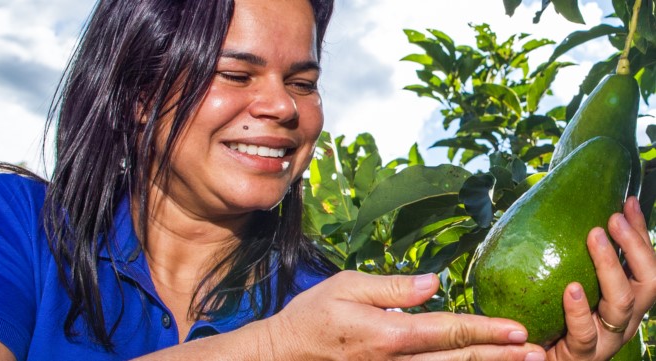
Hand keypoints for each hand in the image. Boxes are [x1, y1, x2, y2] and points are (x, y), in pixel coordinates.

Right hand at [265, 271, 545, 360]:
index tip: (518, 331)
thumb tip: (434, 282)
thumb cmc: (313, 315)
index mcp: (390, 334)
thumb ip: (394, 287)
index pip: (448, 332)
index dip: (485, 331)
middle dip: (499, 357)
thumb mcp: (347, 286)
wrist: (285, 353)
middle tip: (537, 353)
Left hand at [547, 196, 655, 359]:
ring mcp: (606, 339)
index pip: (644, 262)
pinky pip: (585, 333)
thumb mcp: (563, 284)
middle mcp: (624, 319)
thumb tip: (561, 214)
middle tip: (612, 217)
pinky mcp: (583, 355)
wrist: (536, 360)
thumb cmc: (550, 321)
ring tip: (595, 236)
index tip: (628, 201)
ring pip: (622, 302)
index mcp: (625, 300)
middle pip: (650, 281)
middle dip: (636, 245)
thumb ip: (568, 259)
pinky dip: (578, 310)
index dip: (639, 232)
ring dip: (610, 265)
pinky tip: (571, 289)